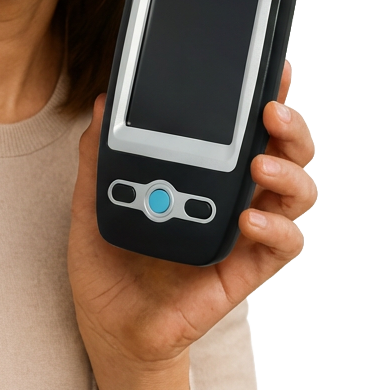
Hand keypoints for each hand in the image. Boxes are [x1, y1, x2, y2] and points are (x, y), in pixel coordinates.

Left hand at [68, 62, 315, 389]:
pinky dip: (276, 227)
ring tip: (261, 161)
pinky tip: (251, 218)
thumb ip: (99, 154)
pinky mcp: (245, 269)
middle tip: (271, 110)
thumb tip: (103, 104)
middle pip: (286, 150)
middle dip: (291, 124)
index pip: (244, 125)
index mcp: (203, 169)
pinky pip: (282, 246)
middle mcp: (232, 194)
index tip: (273, 67)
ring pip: (297, 192)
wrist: (108, 322)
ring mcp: (243, 231)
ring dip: (289, 170)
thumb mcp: (93, 197)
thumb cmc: (109, 257)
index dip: (266, 95)